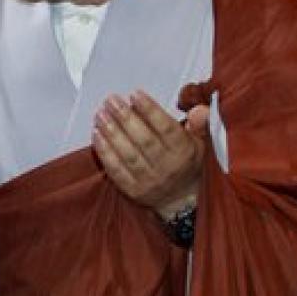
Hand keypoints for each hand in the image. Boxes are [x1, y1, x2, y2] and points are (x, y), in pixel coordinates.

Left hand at [92, 90, 207, 219]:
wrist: (181, 201)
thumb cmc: (187, 163)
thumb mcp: (200, 143)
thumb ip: (200, 125)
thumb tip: (199, 110)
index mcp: (185, 153)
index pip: (167, 129)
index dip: (150, 111)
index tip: (135, 94)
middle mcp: (167, 167)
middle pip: (144, 140)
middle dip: (125, 118)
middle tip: (111, 100)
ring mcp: (149, 180)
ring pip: (128, 155)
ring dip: (112, 133)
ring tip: (100, 114)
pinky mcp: (133, 190)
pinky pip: (116, 170)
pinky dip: (105, 152)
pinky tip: (96, 135)